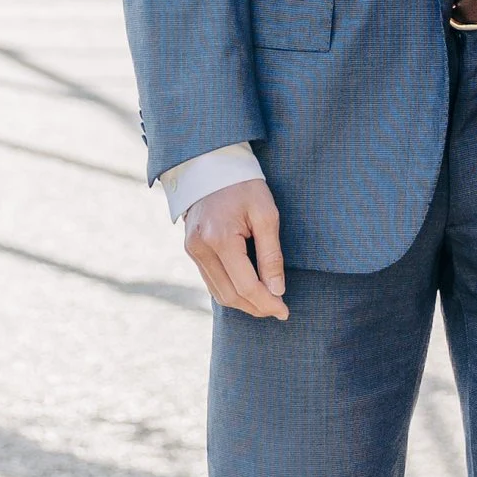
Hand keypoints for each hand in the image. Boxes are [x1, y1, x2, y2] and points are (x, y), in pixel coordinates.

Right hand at [183, 174, 288, 322]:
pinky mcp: (191, 250)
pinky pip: (211, 281)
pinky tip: (249, 291)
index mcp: (220, 239)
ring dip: (244, 303)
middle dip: (256, 307)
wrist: (211, 166)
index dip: (267, 303)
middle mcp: (200, 249)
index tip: (285, 311)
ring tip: (267, 304)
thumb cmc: (244, 186)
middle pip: (230, 295)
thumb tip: (277, 290)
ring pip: (218, 293)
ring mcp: (192, 251)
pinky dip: (230, 291)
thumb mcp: (266, 214)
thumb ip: (271, 255)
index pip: (246, 285)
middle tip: (279, 310)